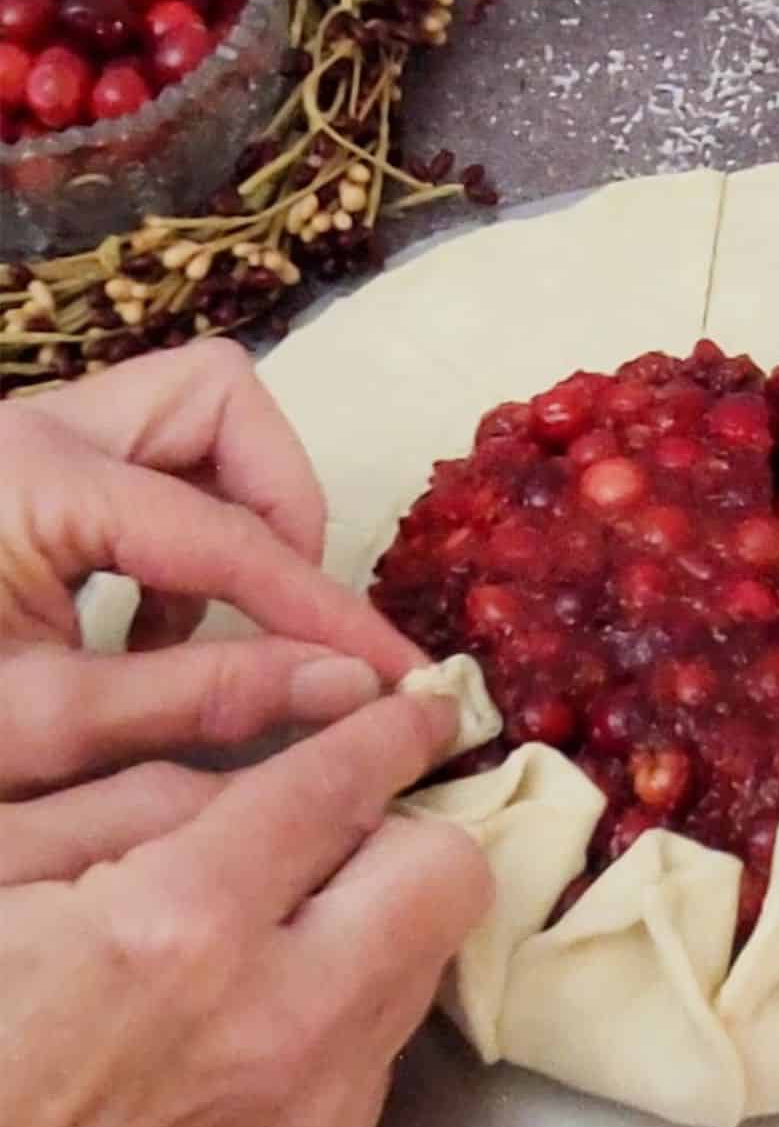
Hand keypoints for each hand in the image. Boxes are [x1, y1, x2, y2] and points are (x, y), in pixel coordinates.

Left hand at [0, 338, 417, 671]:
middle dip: (282, 502)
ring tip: (208, 627)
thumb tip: (351, 683)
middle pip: (222, 400)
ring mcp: (35, 441)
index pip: (227, 534)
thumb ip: (201, 698)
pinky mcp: (30, 473)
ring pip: (192, 423)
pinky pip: (148, 467)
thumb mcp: (44, 726)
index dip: (324, 609)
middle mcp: (38, 428)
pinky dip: (185, 537)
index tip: (394, 668)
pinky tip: (152, 628)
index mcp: (35, 477)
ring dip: (236, 516)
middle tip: (283, 606)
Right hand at [0, 693, 491, 1126]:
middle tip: (340, 845)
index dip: (390, 735)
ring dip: (376, 928)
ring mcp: (318, 1108)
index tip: (423, 711)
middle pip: (447, 877)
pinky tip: (255, 1032)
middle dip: (407, 838)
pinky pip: (385, 1050)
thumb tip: (302, 765)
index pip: (337, 791)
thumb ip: (157, 798)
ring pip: (429, 961)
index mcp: (179, 925)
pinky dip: (342, 1019)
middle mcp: (276, 1020)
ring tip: (279, 946)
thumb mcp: (17, 872)